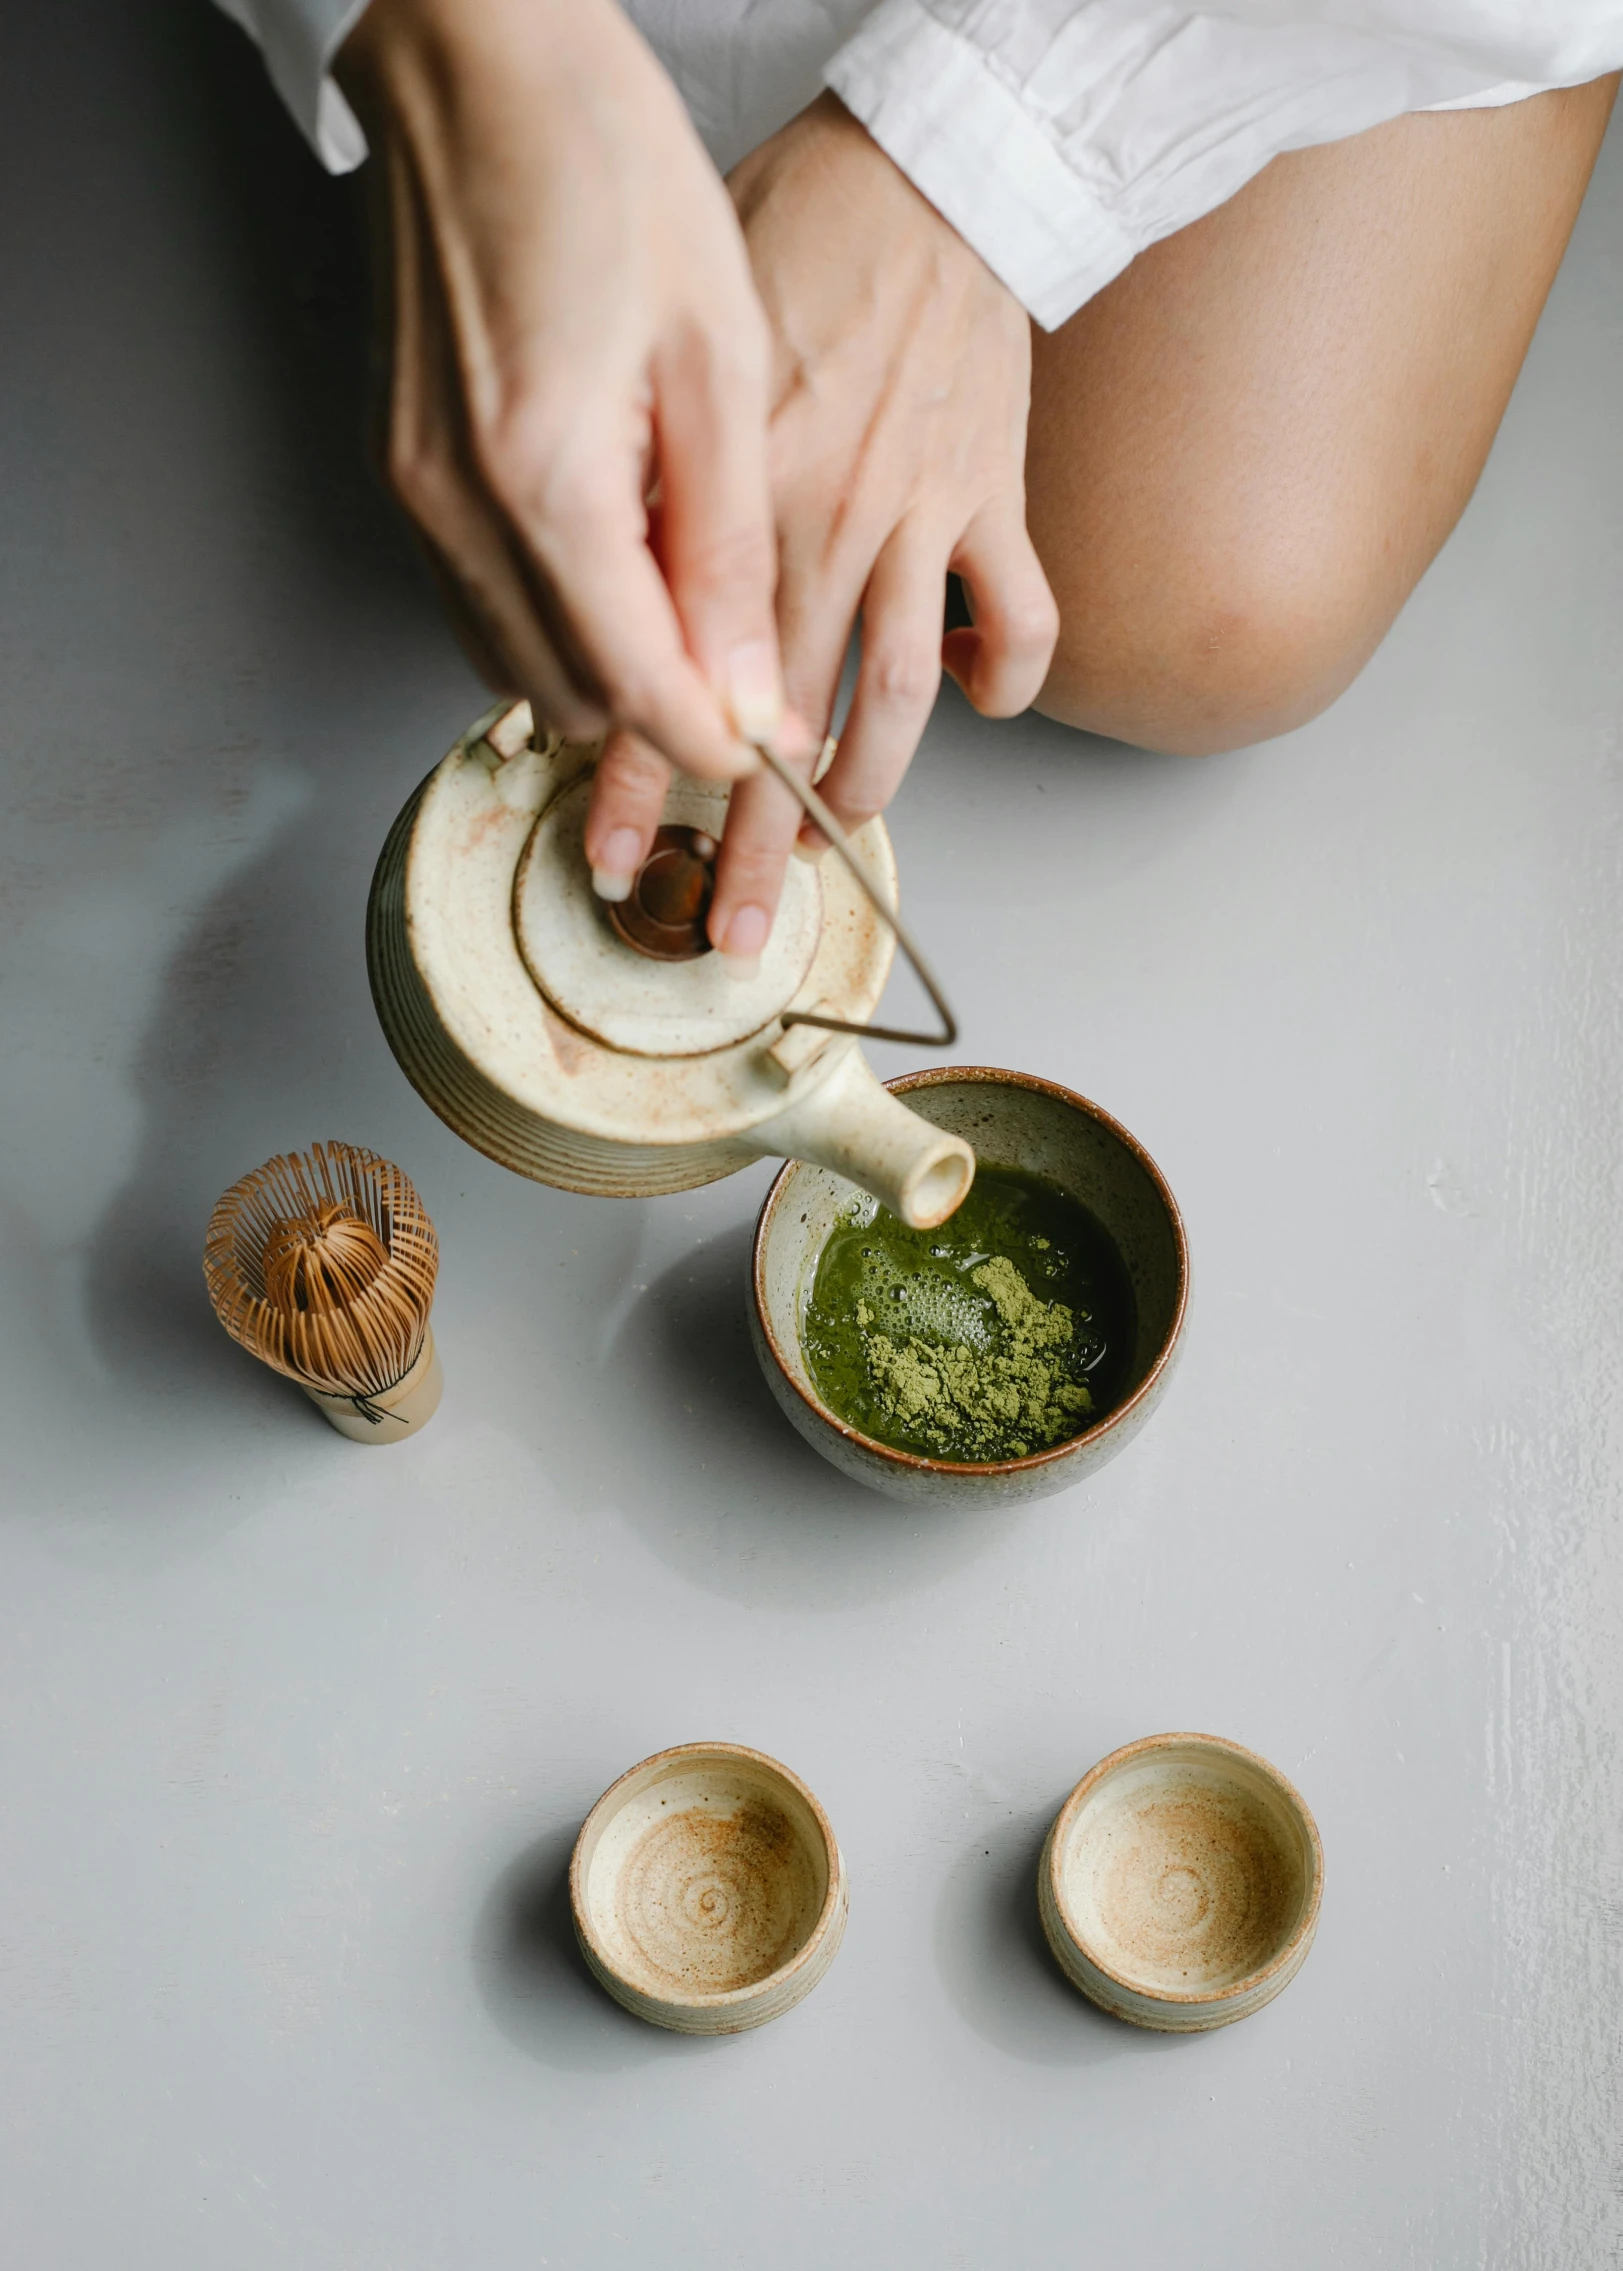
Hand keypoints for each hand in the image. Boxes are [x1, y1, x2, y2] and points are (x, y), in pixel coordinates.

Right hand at [335, 0, 784, 799]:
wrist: (481, 64)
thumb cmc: (608, 170)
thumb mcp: (720, 361)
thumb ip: (730, 547)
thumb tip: (752, 690)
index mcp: (549, 484)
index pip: (637, 692)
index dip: (715, 735)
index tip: (773, 733)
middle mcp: (460, 509)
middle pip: (570, 699)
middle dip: (659, 701)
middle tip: (734, 643)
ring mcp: (415, 494)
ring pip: (515, 664)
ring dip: (602, 659)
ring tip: (673, 576)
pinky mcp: (400, 471)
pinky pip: (477, 600)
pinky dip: (550, 608)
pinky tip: (608, 538)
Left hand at [584, 92, 1057, 968]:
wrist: (926, 169)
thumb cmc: (793, 238)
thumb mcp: (681, 364)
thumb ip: (654, 495)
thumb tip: (613, 604)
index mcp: (735, 502)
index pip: (677, 677)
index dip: (642, 781)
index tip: (619, 855)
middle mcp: (825, 527)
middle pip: (782, 726)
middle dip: (755, 843)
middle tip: (735, 926)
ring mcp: (920, 520)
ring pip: (897, 700)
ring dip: (870, 788)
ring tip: (845, 845)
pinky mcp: (996, 500)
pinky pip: (1020, 624)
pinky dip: (1007, 681)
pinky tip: (978, 702)